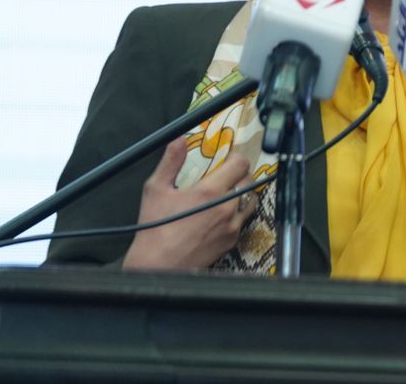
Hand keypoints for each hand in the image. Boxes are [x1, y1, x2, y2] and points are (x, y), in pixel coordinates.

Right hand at [122, 138, 258, 270]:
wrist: (158, 265)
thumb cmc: (154, 228)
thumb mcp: (156, 189)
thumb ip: (171, 161)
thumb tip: (179, 139)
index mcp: (211, 191)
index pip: (240, 164)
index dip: (236, 158)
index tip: (228, 159)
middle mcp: (227, 207)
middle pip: (249, 180)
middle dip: (239, 174)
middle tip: (224, 176)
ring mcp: (232, 226)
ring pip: (250, 200)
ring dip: (242, 193)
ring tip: (224, 195)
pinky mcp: (232, 241)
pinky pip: (243, 220)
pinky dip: (237, 213)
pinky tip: (220, 215)